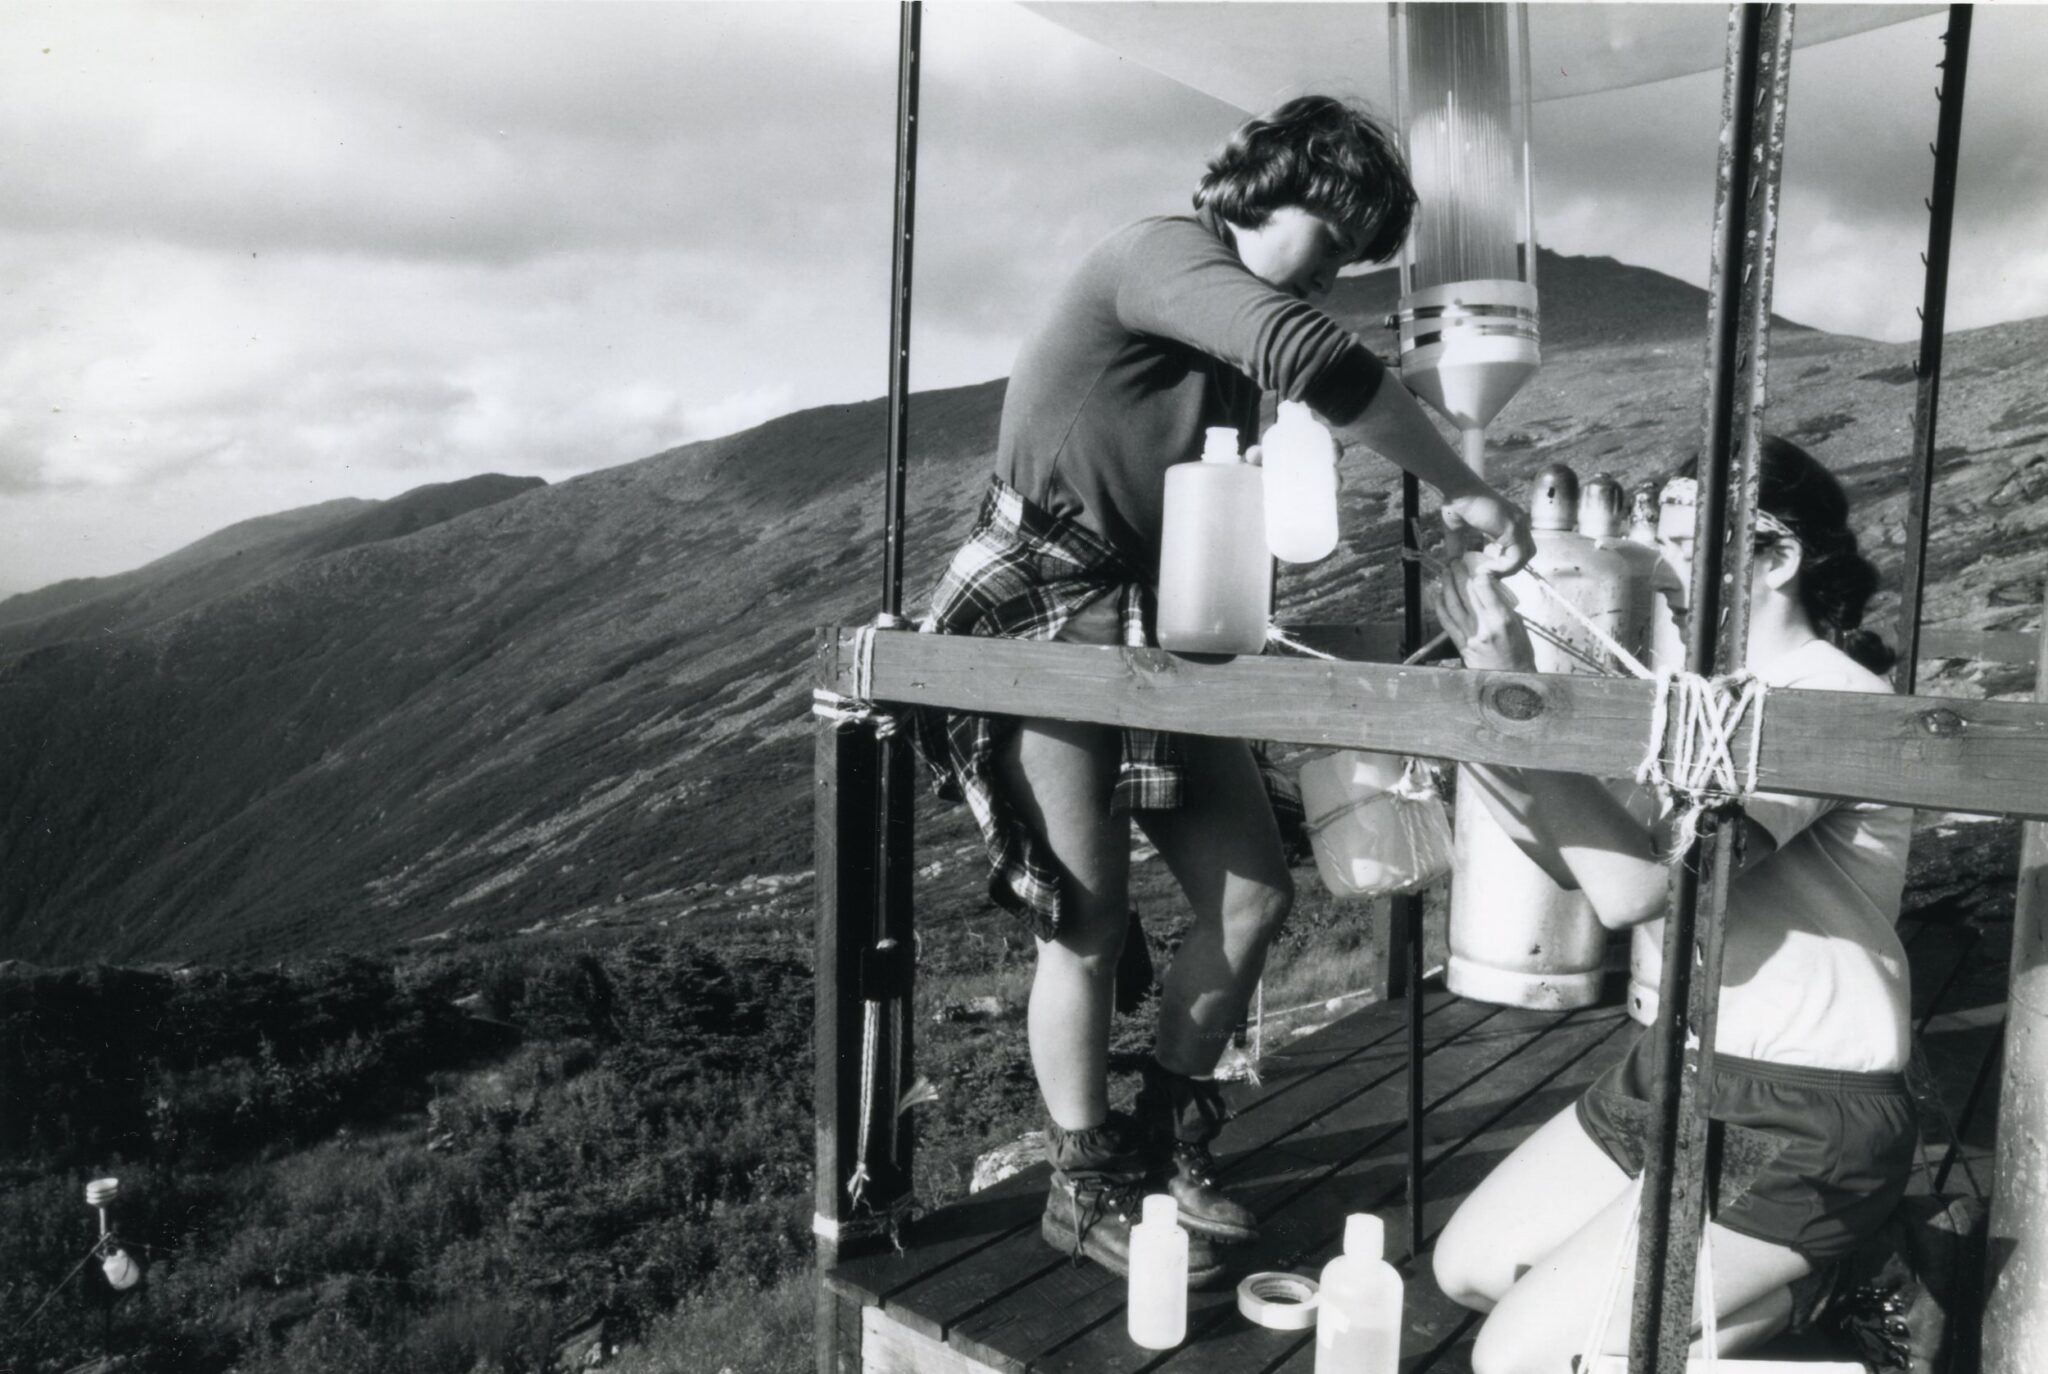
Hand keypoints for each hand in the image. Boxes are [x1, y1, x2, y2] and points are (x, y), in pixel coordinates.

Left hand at [1428, 552, 1536, 672]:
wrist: (1512, 679)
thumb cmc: (1519, 651)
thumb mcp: (1517, 623)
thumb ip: (1501, 605)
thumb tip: (1487, 585)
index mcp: (1501, 619)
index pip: (1484, 588)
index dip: (1477, 573)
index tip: (1474, 564)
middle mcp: (1484, 626)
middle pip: (1466, 593)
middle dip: (1458, 574)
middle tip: (1454, 562)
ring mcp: (1470, 636)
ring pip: (1453, 604)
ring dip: (1446, 586)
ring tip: (1445, 573)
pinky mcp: (1461, 645)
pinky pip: (1446, 621)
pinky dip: (1439, 606)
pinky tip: (1436, 594)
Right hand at [1442, 492, 1534, 575]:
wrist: (1459, 488)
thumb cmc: (1457, 503)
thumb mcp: (1457, 530)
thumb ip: (1458, 546)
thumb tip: (1452, 565)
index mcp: (1510, 521)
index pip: (1519, 548)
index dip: (1504, 562)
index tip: (1484, 568)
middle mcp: (1519, 522)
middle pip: (1526, 554)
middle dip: (1508, 567)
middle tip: (1488, 571)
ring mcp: (1518, 524)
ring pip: (1524, 558)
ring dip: (1505, 570)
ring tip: (1485, 570)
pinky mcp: (1512, 528)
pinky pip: (1515, 558)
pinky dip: (1502, 567)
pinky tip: (1485, 567)